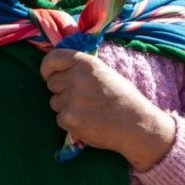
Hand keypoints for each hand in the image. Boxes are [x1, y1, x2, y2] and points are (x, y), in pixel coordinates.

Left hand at [40, 49, 175, 171]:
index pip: (52, 58)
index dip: (47, 68)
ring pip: (54, 102)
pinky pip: (59, 118)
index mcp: (86, 63)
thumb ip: (81, 69)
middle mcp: (76, 78)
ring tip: (89, 111)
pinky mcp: (69, 119)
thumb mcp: (104, 72)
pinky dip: (70, 122)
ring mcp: (71, 99)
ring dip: (66, 107)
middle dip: (62, 90)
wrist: (137, 125)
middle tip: (82, 98)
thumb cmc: (123, 98)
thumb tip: (57, 69)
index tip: (48, 75)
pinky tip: (88, 122)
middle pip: (52, 83)